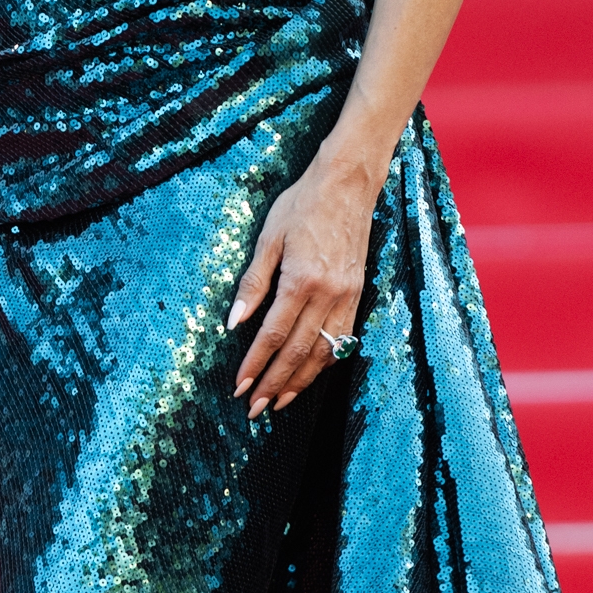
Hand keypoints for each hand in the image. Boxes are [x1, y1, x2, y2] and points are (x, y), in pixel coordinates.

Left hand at [227, 143, 375, 418]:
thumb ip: (252, 284)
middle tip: (254, 408)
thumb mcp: (268, 238)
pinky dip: (325, 360)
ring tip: (281, 401)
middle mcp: (328, 294)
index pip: (273, 334)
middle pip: (298, 352)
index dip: (255, 365)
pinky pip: (342, 338)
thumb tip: (234, 323)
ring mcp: (347, 296)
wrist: (349, 184)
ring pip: (324, 351)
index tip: (240, 387)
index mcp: (300, 280)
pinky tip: (311, 373)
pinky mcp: (358, 294)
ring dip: (301, 380)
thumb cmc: (302, 204)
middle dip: (274, 383)